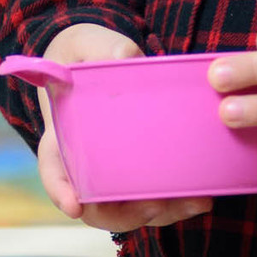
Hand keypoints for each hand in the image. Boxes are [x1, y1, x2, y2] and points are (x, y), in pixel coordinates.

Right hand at [30, 23, 212, 233]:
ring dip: (160, 213)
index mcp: (62, 135)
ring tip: (194, 202)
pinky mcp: (139, 170)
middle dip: (126, 213)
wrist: (99, 58)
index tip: (74, 206)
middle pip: (95, 204)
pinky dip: (175, 204)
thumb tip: (126, 56)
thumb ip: (102, 47)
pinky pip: (152, 198)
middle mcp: (85, 162)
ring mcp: (113, 171)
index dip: (60, 191)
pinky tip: (202, 196)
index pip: (53, 170)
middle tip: (154, 205)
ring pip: (130, 208)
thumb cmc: (85, 54)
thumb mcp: (86, 43)